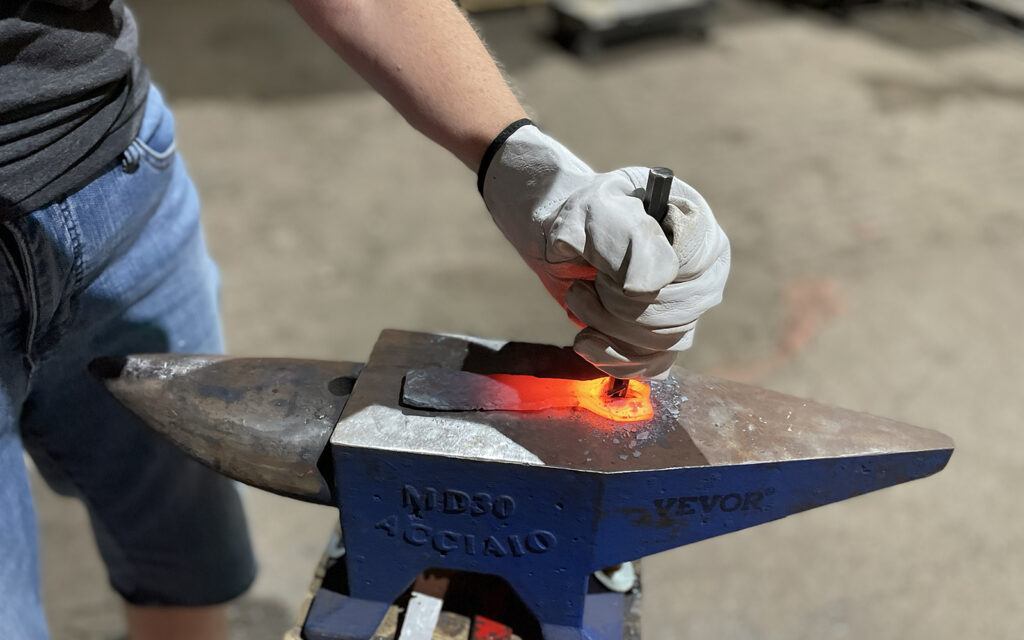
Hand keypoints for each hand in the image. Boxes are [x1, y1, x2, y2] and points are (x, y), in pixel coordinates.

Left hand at [480, 124, 729, 377]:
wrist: (568, 239)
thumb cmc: (586, 217)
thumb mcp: (598, 212)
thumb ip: (628, 239)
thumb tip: (651, 287)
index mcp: (699, 229)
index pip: (687, 271)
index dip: (636, 275)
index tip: (602, 264)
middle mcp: (706, 272)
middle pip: (672, 315)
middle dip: (612, 304)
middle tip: (583, 284)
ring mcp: (691, 309)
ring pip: (659, 344)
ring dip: (605, 328)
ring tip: (580, 299)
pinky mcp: (666, 339)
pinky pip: (651, 365)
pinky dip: (611, 358)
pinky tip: (586, 338)